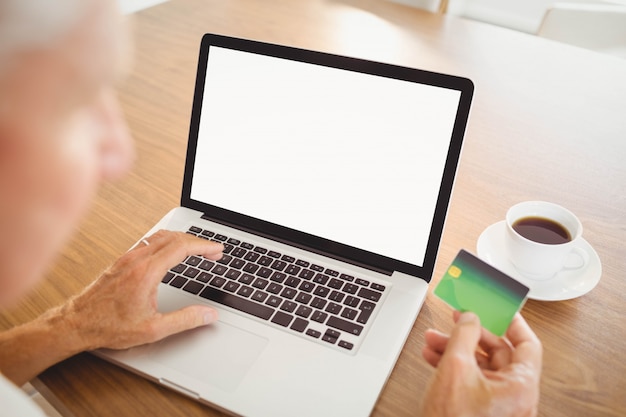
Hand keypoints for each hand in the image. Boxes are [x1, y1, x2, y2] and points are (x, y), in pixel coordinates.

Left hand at [65, 230, 223, 349]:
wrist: (76, 323)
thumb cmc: (108, 326)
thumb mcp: (153, 329)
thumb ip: (186, 320)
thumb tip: (209, 314)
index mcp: (147, 272)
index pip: (182, 247)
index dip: (204, 246)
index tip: (217, 250)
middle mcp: (137, 259)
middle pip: (174, 237)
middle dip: (197, 241)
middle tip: (213, 251)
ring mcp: (128, 258)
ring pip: (160, 236)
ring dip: (182, 239)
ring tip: (196, 249)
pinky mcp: (122, 261)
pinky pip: (149, 241)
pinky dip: (167, 242)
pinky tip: (170, 251)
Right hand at [421, 311, 541, 416]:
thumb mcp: (455, 368)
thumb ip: (464, 334)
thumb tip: (469, 318)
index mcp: (521, 387)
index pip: (527, 344)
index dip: (512, 322)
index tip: (499, 308)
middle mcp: (515, 397)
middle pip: (499, 353)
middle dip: (471, 334)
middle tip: (457, 320)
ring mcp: (499, 406)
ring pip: (480, 366)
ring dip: (456, 349)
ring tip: (434, 340)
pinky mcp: (482, 411)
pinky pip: (472, 380)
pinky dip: (454, 366)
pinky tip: (434, 357)